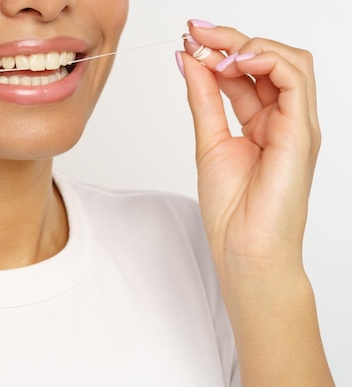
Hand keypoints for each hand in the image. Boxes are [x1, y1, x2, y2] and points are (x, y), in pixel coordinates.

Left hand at [177, 21, 319, 282]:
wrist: (244, 251)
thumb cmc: (232, 210)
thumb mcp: (208, 142)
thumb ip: (203, 99)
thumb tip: (188, 60)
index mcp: (262, 123)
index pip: (246, 72)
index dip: (218, 51)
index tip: (187, 40)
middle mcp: (283, 119)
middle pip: (268, 60)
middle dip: (231, 39)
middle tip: (195, 32)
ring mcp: (296, 125)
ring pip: (289, 61)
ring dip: (247, 45)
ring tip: (211, 48)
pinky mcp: (302, 133)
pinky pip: (294, 80)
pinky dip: (264, 61)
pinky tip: (232, 63)